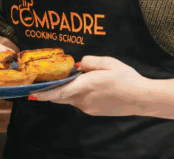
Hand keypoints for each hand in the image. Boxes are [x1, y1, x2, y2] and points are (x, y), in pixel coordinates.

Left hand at [29, 56, 150, 116]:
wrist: (141, 98)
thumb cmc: (126, 78)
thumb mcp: (108, 62)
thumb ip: (90, 61)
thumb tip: (78, 66)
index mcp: (86, 85)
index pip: (59, 91)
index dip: (44, 92)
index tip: (31, 93)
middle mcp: (84, 99)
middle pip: (60, 95)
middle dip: (50, 90)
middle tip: (41, 82)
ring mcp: (88, 107)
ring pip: (70, 98)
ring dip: (66, 90)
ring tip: (71, 78)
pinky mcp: (93, 111)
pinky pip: (79, 101)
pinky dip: (76, 94)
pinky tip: (88, 86)